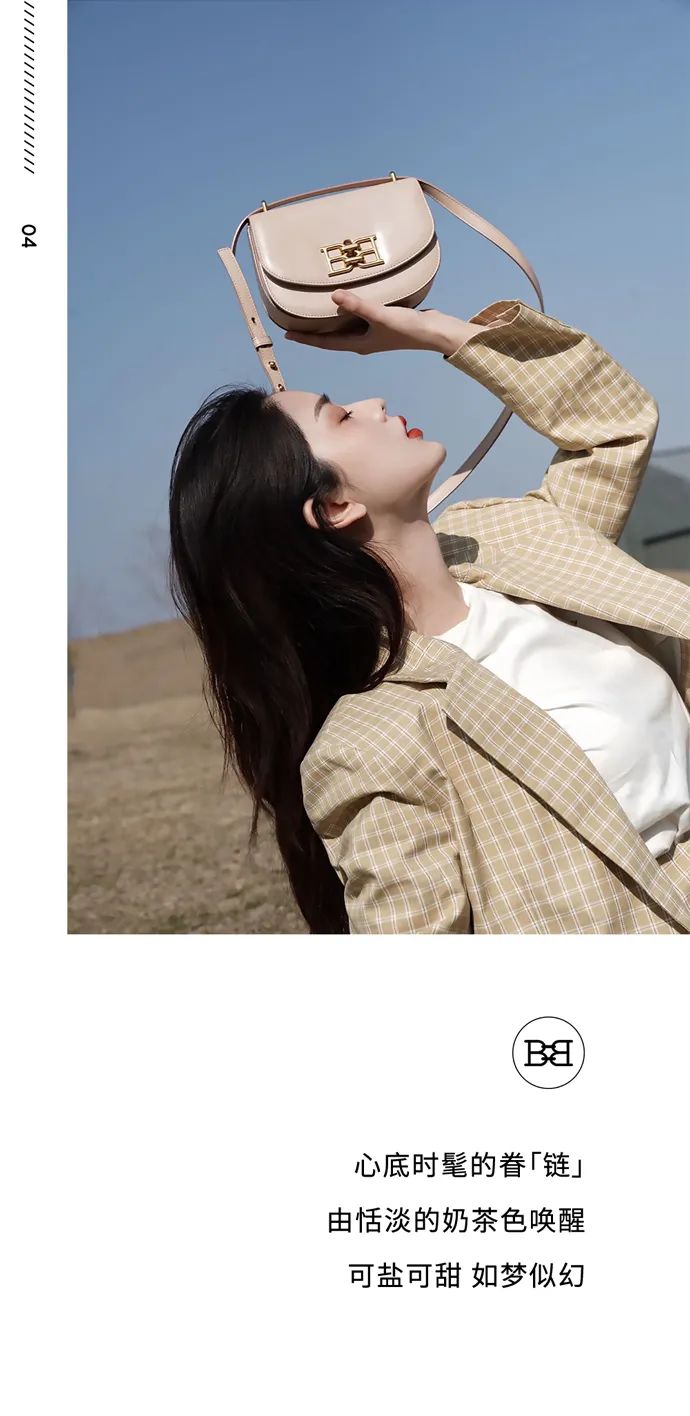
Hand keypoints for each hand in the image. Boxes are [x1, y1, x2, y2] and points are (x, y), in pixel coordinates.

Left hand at [284, 289, 445, 355]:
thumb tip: (333, 296)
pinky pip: (356, 320)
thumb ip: (357, 305)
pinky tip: (345, 300)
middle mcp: (361, 342)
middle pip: (330, 338)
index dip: (306, 338)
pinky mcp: (380, 325)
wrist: (432, 332)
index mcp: (358, 344)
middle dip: (313, 331)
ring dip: (328, 322)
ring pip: (343, 329)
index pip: (325, 343)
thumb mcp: (380, 315)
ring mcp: (371, 335)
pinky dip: (346, 312)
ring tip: (313, 311)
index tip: (287, 335)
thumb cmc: (406, 328)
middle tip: (294, 321)